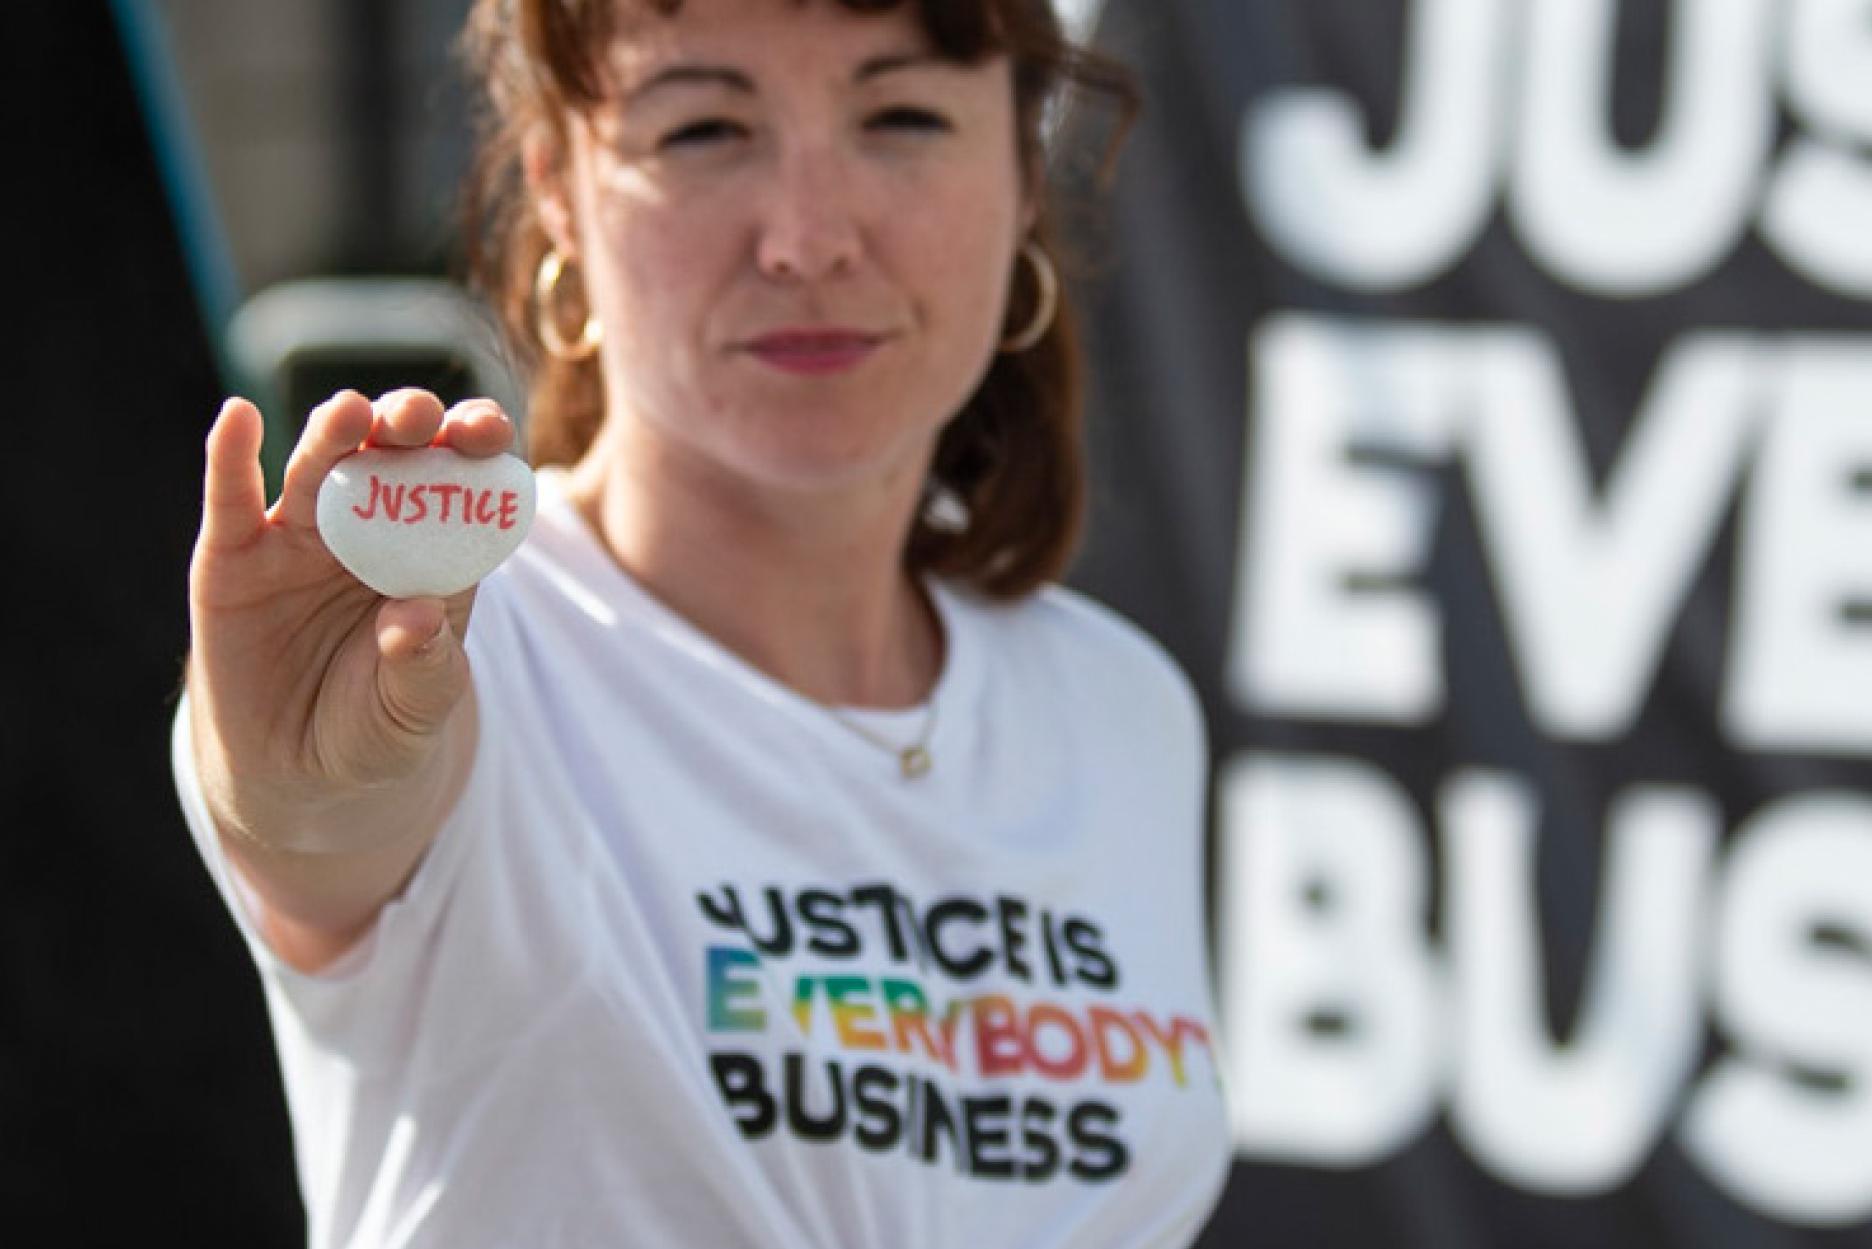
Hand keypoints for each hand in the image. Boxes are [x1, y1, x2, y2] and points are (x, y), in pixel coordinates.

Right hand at [186, 389, 514, 852]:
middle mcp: (370, 526)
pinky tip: (239, 418)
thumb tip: (416, 617)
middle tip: (417, 416)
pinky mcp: (234, 558)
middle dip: (406, 427)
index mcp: (433, 551)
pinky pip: (231, 500)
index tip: (487, 433)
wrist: (300, 773)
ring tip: (349, 412)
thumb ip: (423, 664)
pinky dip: (231, 456)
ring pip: (319, 468)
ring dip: (333, 433)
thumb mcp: (415, 708)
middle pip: (391, 457)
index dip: (474, 448)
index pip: (461, 484)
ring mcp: (301, 536)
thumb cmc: (377, 727)